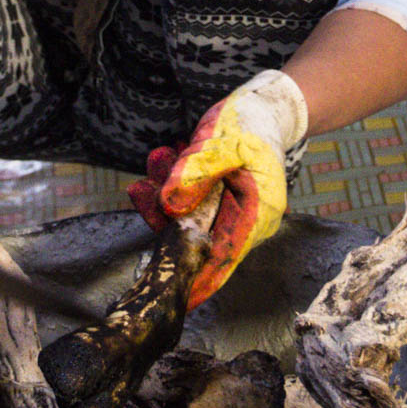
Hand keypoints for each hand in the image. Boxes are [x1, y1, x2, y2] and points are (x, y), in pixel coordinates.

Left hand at [128, 70, 307, 308]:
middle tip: (142, 190)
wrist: (264, 106)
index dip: (199, 281)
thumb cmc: (251, 122)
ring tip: (158, 160)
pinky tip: (163, 160)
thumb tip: (170, 205)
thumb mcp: (224, 141)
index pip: (224, 256)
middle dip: (165, 218)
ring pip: (188, 219)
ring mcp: (232, 211)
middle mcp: (246, 219)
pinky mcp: (218, 200)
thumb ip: (197, 172)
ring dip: (165, 194)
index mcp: (258, 213)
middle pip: (198, 237)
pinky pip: (188, 203)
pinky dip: (171, 185)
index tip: (174, 301)